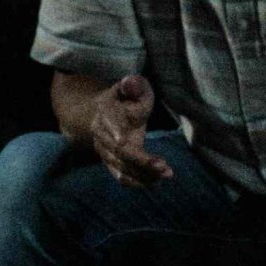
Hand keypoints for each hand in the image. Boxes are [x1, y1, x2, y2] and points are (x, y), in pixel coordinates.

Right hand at [78, 75, 172, 189]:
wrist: (98, 113)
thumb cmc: (123, 99)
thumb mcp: (130, 87)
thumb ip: (133, 86)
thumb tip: (131, 83)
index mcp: (106, 115)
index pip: (110, 127)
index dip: (116, 135)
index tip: (123, 142)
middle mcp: (102, 137)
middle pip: (120, 154)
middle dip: (141, 162)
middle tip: (165, 168)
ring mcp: (105, 153)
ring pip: (122, 169)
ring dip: (144, 175)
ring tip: (166, 174)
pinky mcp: (111, 164)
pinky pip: (122, 177)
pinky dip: (138, 182)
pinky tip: (156, 181)